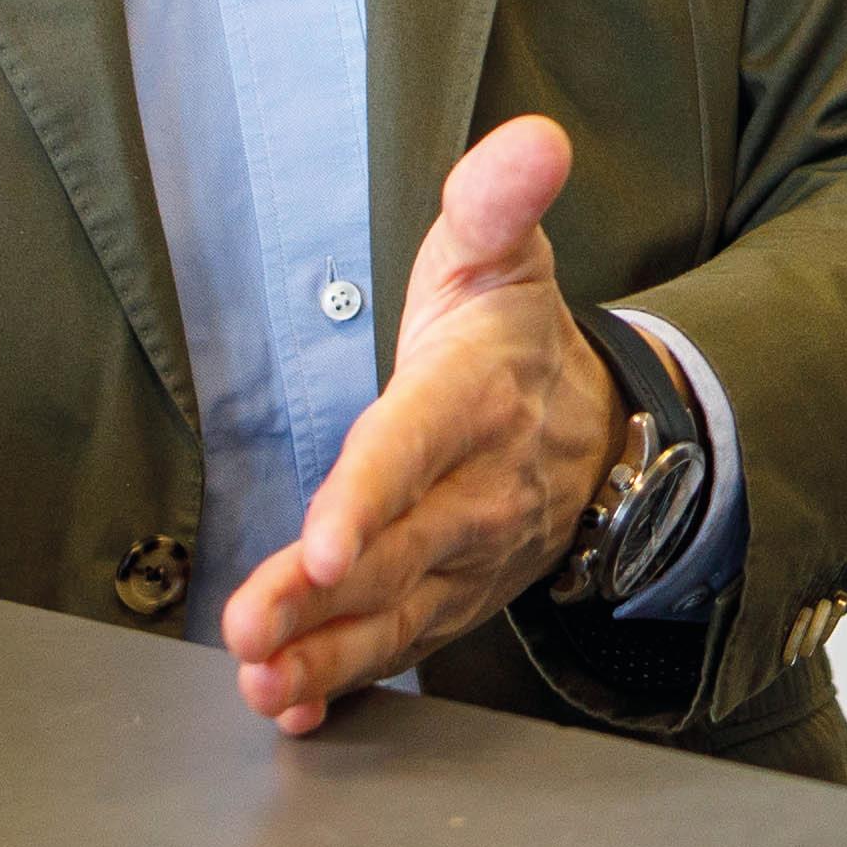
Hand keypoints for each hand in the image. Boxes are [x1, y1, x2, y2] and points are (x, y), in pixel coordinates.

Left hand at [222, 112, 616, 730]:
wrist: (598, 429)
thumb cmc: (513, 337)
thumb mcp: (502, 253)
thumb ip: (497, 198)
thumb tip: (532, 140)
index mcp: (477, 395)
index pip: (418, 444)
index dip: (371, 493)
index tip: (324, 535)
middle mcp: (478, 487)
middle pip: (396, 548)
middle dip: (321, 594)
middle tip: (248, 627)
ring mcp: (468, 554)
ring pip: (395, 610)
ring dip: (324, 651)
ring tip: (259, 682)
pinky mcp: (452, 597)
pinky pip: (400, 646)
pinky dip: (344, 681)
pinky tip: (292, 705)